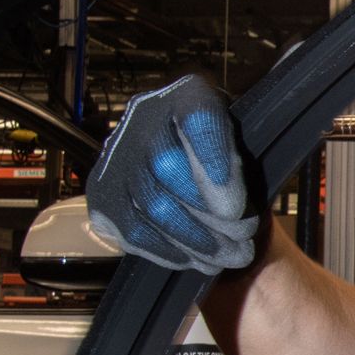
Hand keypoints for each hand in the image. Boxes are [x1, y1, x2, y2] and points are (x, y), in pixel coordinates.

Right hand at [85, 74, 258, 272]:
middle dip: (210, 212)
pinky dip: (168, 251)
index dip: (213, 158)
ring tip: (227, 256)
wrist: (203, 190)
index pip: (197, 116)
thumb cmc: (232, 172)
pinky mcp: (103, 194)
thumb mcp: (251, 162)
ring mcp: (117, 155)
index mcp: (190, 95)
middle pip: (166, 164)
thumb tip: (226, 211)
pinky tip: (193, 258)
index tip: (235, 206)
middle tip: (242, 236)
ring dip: (195, 240)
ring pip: (151, 204)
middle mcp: (145, 117)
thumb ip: (245, 173)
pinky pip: (131, 230)